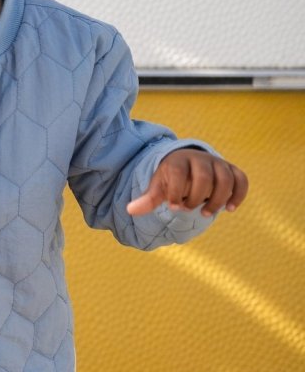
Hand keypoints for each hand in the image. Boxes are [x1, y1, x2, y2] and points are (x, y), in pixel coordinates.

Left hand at [127, 148, 247, 217]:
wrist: (189, 165)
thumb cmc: (171, 179)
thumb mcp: (158, 187)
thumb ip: (148, 199)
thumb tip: (130, 210)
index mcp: (179, 160)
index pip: (179, 173)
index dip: (176, 192)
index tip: (173, 206)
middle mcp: (200, 159)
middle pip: (203, 176)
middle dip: (197, 197)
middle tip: (190, 209)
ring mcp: (218, 164)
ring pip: (225, 178)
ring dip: (218, 199)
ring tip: (206, 213)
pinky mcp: (231, 170)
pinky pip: (241, 180)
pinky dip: (238, 194)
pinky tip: (230, 209)